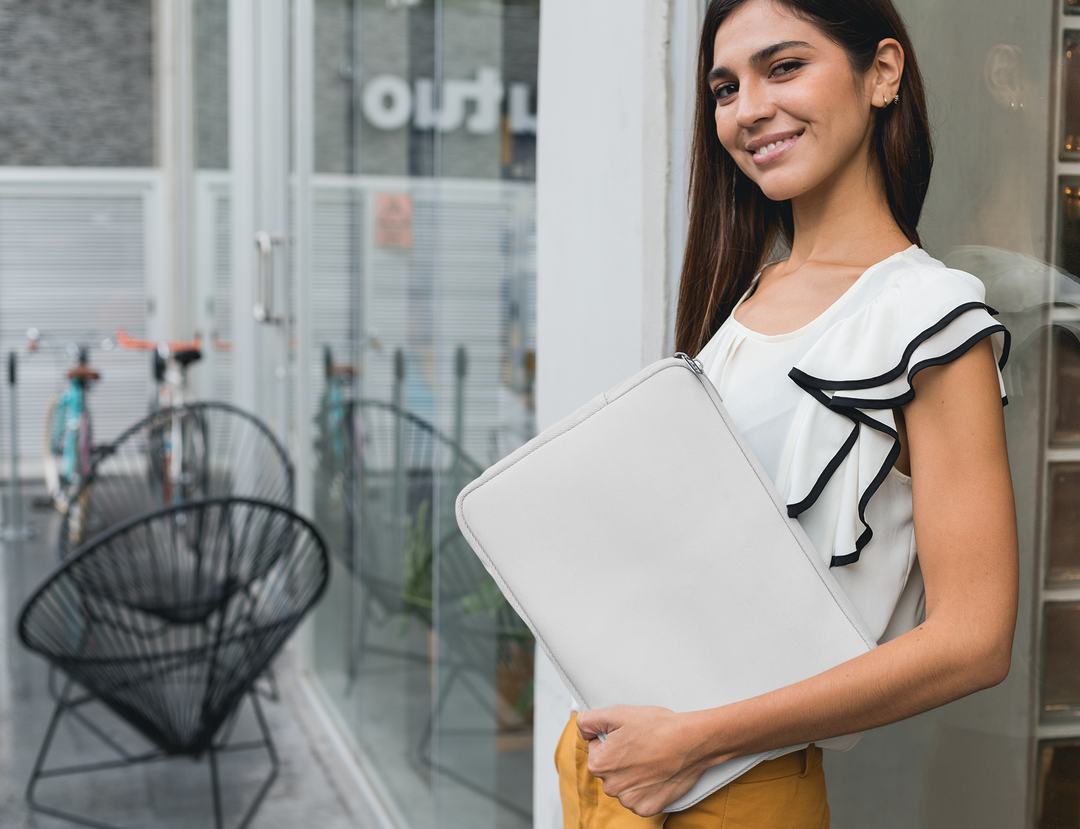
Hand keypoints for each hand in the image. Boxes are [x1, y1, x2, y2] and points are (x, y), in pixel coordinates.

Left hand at [575, 705, 710, 816]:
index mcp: (599, 763)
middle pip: (609, 769)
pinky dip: (646, 788)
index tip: (628, 736)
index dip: (611, 739)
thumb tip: (581, 728)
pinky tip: (656, 773)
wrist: (691, 742)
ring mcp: (629, 800)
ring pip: (623, 784)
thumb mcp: (617, 713)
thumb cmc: (657, 726)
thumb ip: (589, 720)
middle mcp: (610, 786)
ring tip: (651, 758)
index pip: (595, 749)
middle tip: (641, 745)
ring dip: (632, 774)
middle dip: (620, 758)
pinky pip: (639, 798)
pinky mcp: (646, 808)